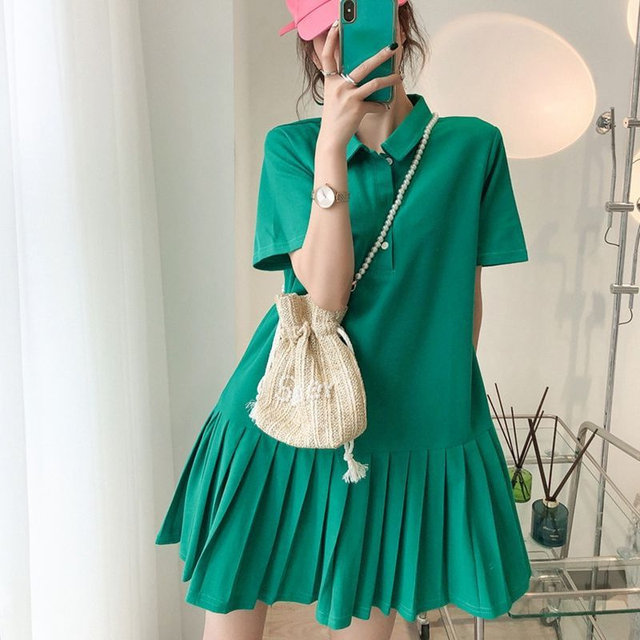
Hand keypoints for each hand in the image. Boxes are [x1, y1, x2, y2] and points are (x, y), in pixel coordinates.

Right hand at [317, 21, 402, 149]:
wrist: (331, 139)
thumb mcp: (334, 96)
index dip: (330, 39)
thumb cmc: (335, 117)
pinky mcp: (358, 109)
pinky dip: (381, 106)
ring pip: (375, 83)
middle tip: (393, 47)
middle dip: (381, 55)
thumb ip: (343, 83)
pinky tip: (383, 107)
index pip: (327, 56)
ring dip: (390, 79)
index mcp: (330, 81)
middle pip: (363, 66)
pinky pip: (376, 104)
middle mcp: (338, 86)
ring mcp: (348, 97)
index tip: (336, 26)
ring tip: (399, 76)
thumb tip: (363, 72)